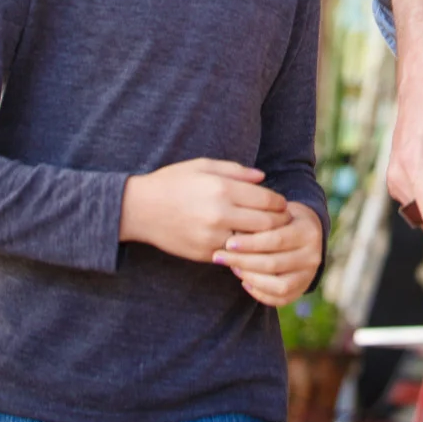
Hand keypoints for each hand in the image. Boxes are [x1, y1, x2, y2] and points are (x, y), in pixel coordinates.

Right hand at [119, 159, 289, 261]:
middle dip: (279, 223)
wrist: (139, 209)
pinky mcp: (204, 254)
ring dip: (264, 241)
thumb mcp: (204, 165)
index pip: (267, 200)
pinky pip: (233, 255)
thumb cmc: (173, 182)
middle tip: (283, 222)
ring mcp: (212, 237)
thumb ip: (236, 171)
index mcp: (222, 189)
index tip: (282, 204)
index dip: (280, 203)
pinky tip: (247, 245)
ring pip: (253, 244)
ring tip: (269, 236)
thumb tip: (263, 178)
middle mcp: (220, 214)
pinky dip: (244, 252)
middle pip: (266, 225)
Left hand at [214, 201, 323, 305]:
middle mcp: (313, 255)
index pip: (276, 240)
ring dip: (251, 278)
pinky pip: (279, 298)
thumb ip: (260, 220)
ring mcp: (309, 275)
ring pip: (278, 285)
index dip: (250, 243)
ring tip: (234, 268)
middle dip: (243, 261)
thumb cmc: (284, 218)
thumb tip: (232, 234)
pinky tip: (245, 281)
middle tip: (220, 257)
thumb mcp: (277, 212)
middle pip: (273, 263)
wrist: (307, 230)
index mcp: (308, 231)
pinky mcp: (302, 289)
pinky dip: (259, 292)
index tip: (228, 243)